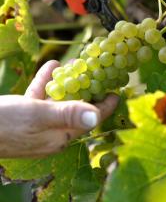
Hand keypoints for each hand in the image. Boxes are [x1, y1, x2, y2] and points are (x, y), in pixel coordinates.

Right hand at [0, 60, 118, 158]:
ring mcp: (38, 124)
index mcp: (60, 136)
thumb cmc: (3, 124)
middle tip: (97, 71)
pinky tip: (51, 66)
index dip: (105, 105)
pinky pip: (40, 98)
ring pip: (58, 101)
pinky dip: (46, 83)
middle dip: (86, 89)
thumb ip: (67, 114)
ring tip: (75, 64)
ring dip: (66, 83)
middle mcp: (52, 132)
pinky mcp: (24, 115)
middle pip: (76, 108)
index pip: (90, 120)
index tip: (118, 91)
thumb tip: (96, 116)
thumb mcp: (37, 116)